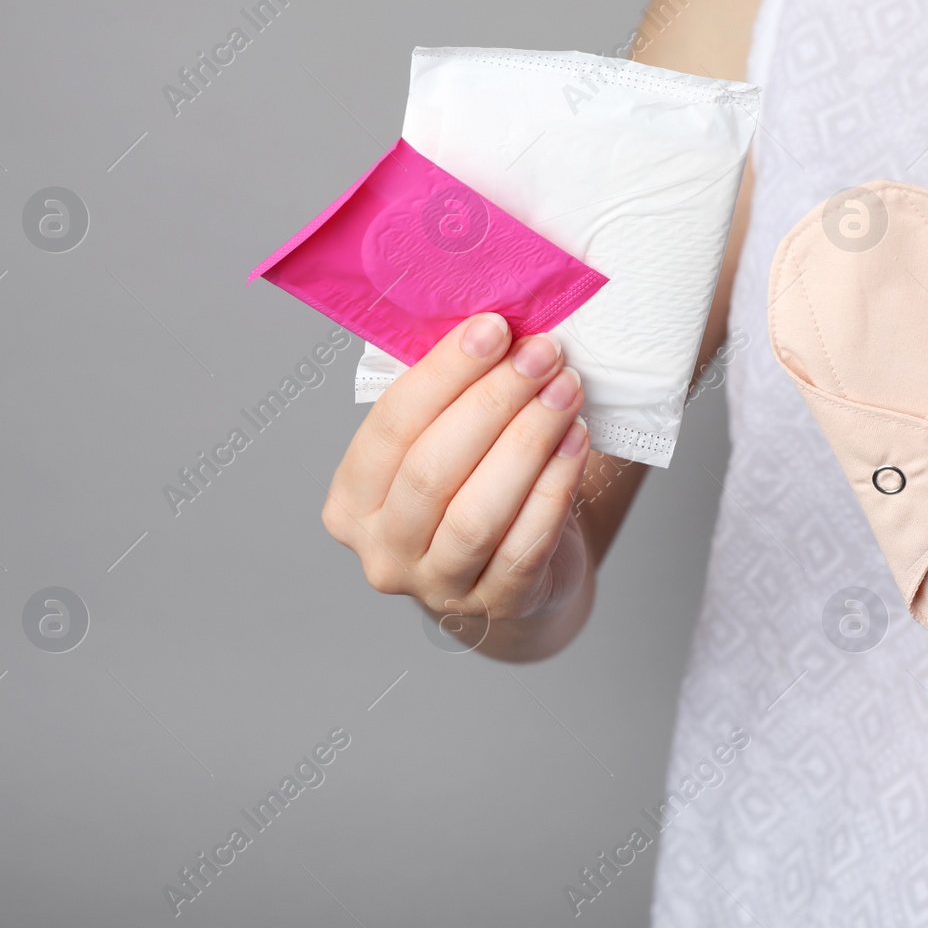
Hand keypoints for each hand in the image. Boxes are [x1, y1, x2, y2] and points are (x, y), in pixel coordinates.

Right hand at [322, 313, 591, 644]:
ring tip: (566, 390)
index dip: (444, 373)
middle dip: (493, 401)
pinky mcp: (497, 606)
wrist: (509, 575)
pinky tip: (576, 441)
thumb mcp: (442, 443)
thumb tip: (490, 321)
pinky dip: (554, 487)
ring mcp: (437, 587)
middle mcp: (382, 550)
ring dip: (528, 441)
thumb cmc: (471, 489)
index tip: (494, 327)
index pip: (391, 427)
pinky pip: (525, 544)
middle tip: (542, 353)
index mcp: (351, 499)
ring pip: (476, 513)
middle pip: (432, 470)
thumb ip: (447, 395)